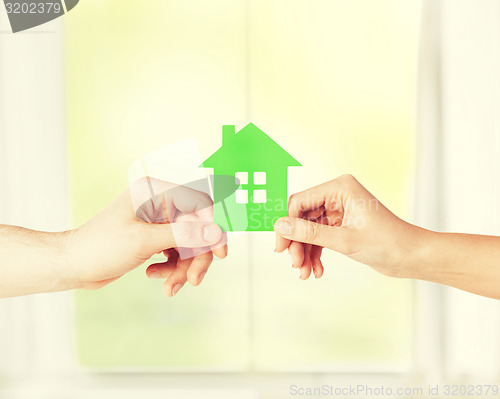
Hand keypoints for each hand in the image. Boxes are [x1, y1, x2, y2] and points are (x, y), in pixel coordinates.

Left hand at [66, 178, 226, 295]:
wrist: (74, 265)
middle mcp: (160, 203)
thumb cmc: (100, 246)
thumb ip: (183, 234)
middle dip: (196, 257)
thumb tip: (215, 231)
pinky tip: (153, 275)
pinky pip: (177, 252)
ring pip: (189, 244)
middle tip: (193, 280)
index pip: (199, 203)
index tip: (219, 253)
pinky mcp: (155, 237)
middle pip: (197, 228)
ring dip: (183, 268)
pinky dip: (171, 268)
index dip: (213, 227)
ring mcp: (158, 221)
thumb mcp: (144, 240)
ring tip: (170, 287)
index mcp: (156, 191)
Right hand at [274, 174, 425, 279]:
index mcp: (340, 188)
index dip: (287, 225)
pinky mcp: (342, 224)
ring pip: (309, 230)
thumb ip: (309, 234)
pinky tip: (316, 270)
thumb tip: (280, 226)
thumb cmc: (388, 243)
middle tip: (295, 264)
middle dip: (297, 243)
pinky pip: (320, 237)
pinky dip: (316, 254)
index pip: (300, 202)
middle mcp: (338, 195)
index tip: (281, 248)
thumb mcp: (344, 240)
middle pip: (302, 217)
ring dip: (305, 252)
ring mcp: (339, 209)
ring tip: (306, 273)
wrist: (412, 257)